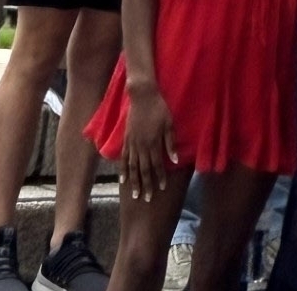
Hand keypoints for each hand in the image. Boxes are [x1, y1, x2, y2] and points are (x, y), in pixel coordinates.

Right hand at [119, 86, 177, 203]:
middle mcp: (141, 146)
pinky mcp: (126, 140)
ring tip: (135, 195)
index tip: (162, 188)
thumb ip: (170, 143)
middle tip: (147, 200)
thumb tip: (175, 161)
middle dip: (146, 185)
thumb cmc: (159, 108)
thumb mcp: (169, 124)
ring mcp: (132, 143)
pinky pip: (124, 158)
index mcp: (153, 142)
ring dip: (134, 182)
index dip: (160, 177)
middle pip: (143, 170)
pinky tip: (122, 180)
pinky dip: (123, 170)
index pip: (157, 165)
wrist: (143, 96)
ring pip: (133, 167)